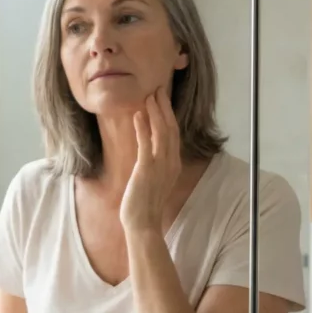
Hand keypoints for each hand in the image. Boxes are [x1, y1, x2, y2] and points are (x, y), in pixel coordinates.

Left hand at [120, 90, 181, 233]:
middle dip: (165, 107)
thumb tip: (149, 148)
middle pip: (171, 128)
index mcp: (173, 164)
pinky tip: (137, 115)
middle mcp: (170, 162)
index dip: (169, 114)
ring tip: (149, 96)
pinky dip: (142, 128)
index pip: (173, 133)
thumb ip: (155, 163)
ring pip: (162, 132)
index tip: (162, 99)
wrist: (143, 223)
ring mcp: (160, 166)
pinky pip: (146, 144)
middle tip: (158, 89)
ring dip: (155, 112)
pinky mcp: (146, 170)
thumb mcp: (154, 179)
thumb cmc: (145, 204)